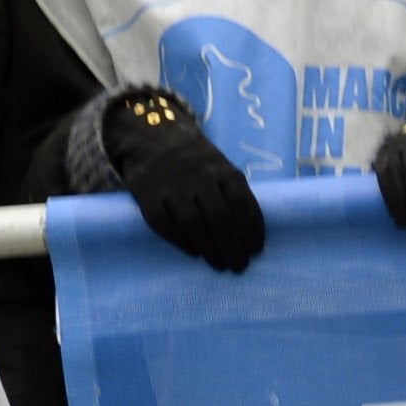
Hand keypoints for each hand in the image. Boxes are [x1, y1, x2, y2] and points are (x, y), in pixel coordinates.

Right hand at [97, 88, 264, 270]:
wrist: (152, 139)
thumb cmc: (196, 162)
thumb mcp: (221, 167)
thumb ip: (234, 192)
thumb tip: (251, 232)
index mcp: (222, 170)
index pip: (241, 203)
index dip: (251, 230)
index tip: (256, 250)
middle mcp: (198, 178)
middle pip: (219, 218)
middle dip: (232, 246)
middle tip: (239, 265)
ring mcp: (172, 187)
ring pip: (194, 223)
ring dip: (210, 249)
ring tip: (220, 264)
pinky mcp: (149, 197)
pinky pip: (166, 225)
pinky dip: (182, 242)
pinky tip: (195, 253)